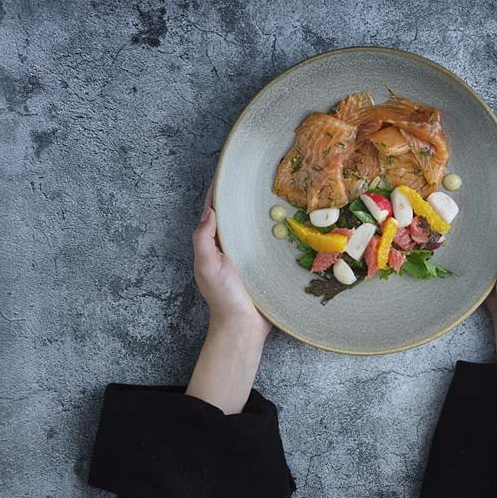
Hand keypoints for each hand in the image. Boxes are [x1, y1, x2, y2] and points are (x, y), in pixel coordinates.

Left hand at [193, 182, 269, 335]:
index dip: (219, 191)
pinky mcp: (267, 264)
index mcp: (215, 243)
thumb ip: (203, 239)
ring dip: (265, 211)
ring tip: (279, 191)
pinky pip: (273, 242)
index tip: (228, 171)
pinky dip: (280, 230)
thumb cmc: (224, 297)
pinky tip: (293, 219)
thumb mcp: (207, 266)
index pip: (214, 210)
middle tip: (258, 176)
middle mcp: (232, 246)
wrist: (245, 327)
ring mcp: (251, 255)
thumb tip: (209, 209)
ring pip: (256, 227)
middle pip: (236, 215)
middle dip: (244, 197)